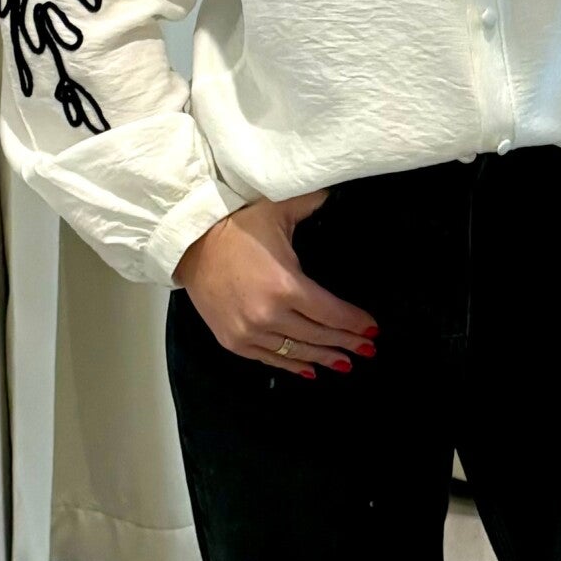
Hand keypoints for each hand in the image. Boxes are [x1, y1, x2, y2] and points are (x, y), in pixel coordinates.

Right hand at [174, 190, 376, 378]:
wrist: (189, 243)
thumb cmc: (235, 226)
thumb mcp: (276, 210)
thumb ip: (310, 204)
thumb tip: (332, 192)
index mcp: (286, 285)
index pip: (331, 313)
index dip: (354, 323)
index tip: (372, 328)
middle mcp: (269, 315)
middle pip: (319, 336)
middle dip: (347, 343)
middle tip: (367, 348)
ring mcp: (249, 332)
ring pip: (297, 351)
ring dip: (324, 358)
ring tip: (345, 362)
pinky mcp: (232, 341)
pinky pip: (270, 359)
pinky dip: (291, 364)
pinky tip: (309, 369)